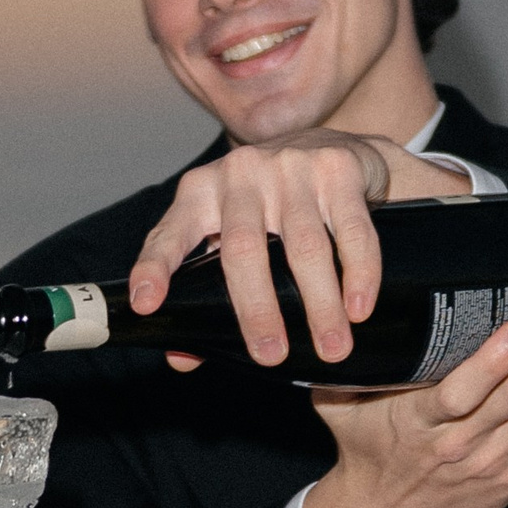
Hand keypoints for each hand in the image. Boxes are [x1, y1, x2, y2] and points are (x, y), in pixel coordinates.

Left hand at [128, 129, 469, 368]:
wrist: (335, 147)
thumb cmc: (270, 207)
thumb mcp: (229, 237)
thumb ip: (206, 295)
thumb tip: (183, 359)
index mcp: (201, 193)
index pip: (170, 234)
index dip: (155, 268)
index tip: (147, 305)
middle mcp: (240, 174)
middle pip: (243, 249)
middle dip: (257, 309)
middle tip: (270, 356)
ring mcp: (290, 167)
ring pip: (304, 246)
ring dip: (319, 305)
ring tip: (331, 348)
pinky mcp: (337, 168)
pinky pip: (351, 231)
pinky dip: (359, 274)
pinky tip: (360, 308)